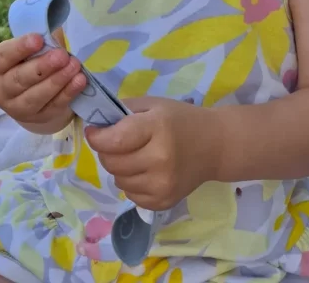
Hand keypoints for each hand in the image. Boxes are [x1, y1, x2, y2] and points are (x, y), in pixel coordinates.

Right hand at [0, 34, 85, 133]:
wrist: (32, 93)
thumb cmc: (30, 60)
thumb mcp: (28, 47)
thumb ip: (37, 40)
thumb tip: (54, 32)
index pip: (4, 57)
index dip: (20, 48)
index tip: (38, 39)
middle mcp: (1, 90)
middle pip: (20, 79)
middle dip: (42, 67)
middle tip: (61, 55)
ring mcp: (18, 108)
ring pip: (36, 96)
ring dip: (57, 80)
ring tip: (74, 65)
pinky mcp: (39, 118)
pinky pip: (54, 106)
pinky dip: (68, 92)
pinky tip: (80, 80)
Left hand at [86, 97, 220, 209]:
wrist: (214, 146)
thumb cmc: (181, 120)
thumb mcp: (154, 105)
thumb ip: (124, 111)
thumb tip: (97, 124)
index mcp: (157, 129)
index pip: (115, 140)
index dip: (98, 137)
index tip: (93, 131)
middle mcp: (160, 159)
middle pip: (113, 163)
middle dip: (106, 151)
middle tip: (114, 143)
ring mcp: (162, 185)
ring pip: (119, 180)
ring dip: (119, 168)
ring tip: (134, 156)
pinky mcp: (164, 202)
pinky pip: (131, 195)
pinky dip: (131, 183)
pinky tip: (145, 170)